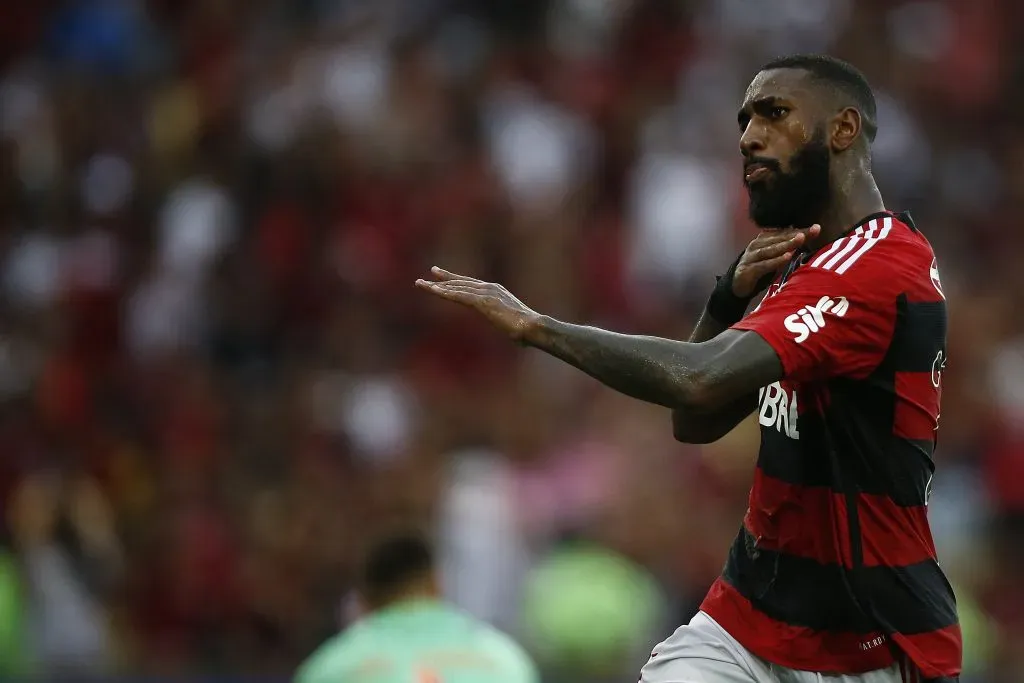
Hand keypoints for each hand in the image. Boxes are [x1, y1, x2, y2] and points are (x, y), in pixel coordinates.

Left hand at [416, 267, 540, 342]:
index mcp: (497, 291)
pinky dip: (445, 293)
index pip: (471, 284)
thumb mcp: (515, 327)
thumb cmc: (528, 331)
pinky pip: (460, 296)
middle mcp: (490, 287)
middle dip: (443, 279)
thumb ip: (513, 329)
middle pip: (461, 282)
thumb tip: (521, 341)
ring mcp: (486, 293)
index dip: (455, 281)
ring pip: (456, 288)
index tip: (441, 278)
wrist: (533, 326)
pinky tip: (433, 291)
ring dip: (437, 286)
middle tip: (427, 276)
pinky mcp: (483, 301)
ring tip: (420, 284)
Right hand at [732, 224, 820, 297]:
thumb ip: (786, 248)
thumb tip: (805, 238)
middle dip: (796, 234)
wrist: (737, 284)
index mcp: (764, 239)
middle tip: (811, 231)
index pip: (784, 233)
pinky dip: (776, 261)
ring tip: (800, 239)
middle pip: (779, 238)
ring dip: (786, 244)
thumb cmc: (759, 268)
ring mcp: (751, 257)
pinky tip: (787, 257)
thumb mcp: (773, 256)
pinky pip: (764, 264)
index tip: (816, 228)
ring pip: (771, 249)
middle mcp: (757, 245)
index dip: (800, 230)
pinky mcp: (748, 269)